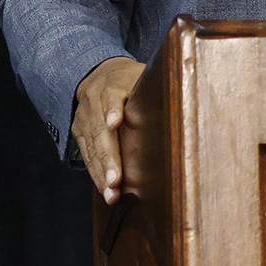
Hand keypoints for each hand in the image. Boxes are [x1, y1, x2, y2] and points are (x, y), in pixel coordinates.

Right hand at [72, 56, 145, 201]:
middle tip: (116, 180)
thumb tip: (186, 104)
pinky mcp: (79, 131)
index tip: (115, 123)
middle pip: (100, 130)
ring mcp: (84, 118)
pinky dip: (95, 172)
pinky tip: (104, 188)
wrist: (98, 72)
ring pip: (91, 146)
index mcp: (114, 84)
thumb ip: (157, 90)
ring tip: (111, 193)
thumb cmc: (132, 80)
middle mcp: (94, 101)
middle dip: (108, 157)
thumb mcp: (144, 76)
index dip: (114, 109)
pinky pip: (86, 154)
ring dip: (101, 172)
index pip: (112, 96)